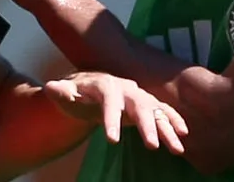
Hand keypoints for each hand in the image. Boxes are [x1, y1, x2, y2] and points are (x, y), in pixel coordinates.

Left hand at [44, 72, 188, 153]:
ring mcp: (138, 95)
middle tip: (152, 147)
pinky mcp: (147, 104)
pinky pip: (163, 112)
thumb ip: (60, 91)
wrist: (90, 86)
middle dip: (146, 125)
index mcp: (105, 84)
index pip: (109, 101)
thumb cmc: (76, 92)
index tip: (112, 140)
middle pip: (139, 104)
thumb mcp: (65, 91)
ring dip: (167, 128)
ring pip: (156, 110)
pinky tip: (183, 135)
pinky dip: (174, 121)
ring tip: (177, 149)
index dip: (111, 119)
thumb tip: (50, 87)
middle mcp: (126, 88)